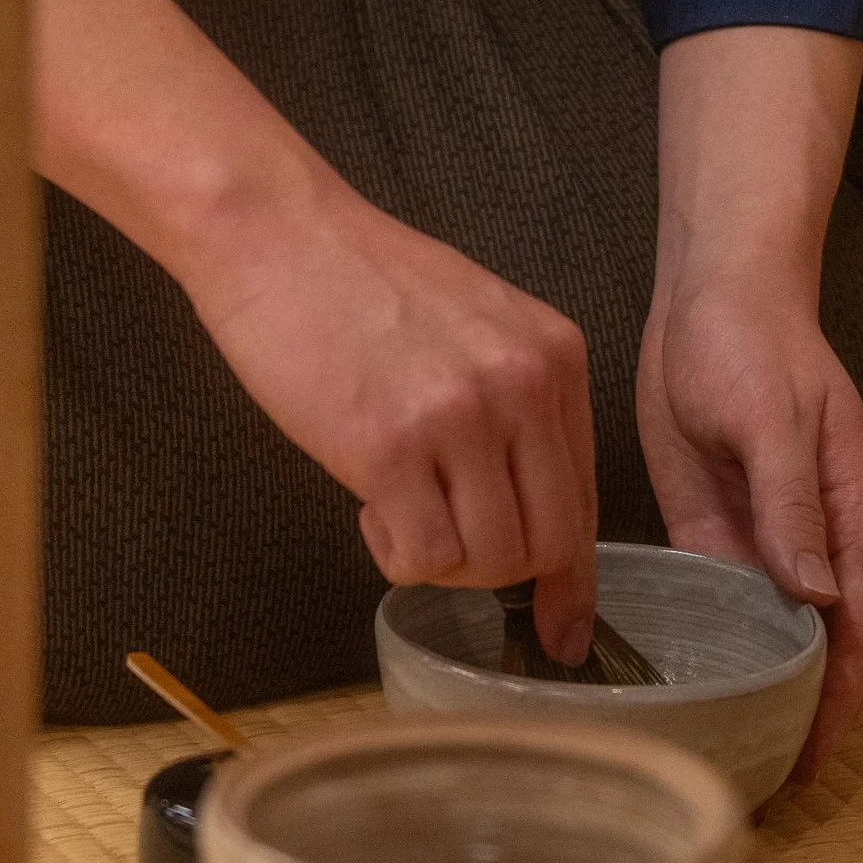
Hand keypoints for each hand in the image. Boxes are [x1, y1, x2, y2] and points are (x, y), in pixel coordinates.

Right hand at [0, 0, 601, 660]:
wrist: (279, 234)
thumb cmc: (364, 281)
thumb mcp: (480, 324)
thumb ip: (519, 406)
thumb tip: (536, 510)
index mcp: (555, 358)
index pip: (583, 497)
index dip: (570, 576)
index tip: (563, 628)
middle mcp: (524, 387)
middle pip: (545, 543)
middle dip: (497, 575)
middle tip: (442, 548)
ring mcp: (460, 418)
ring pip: (488, 561)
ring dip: (441, 562)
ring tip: (397, 510)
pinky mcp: (390, 448)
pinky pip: (422, 558)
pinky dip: (396, 556)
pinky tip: (368, 510)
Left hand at [637, 271, 862, 779]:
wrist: (709, 295)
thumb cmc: (755, 344)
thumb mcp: (771, 419)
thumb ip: (792, 504)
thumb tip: (815, 595)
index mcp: (852, 517)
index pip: (858, 629)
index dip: (841, 701)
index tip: (814, 763)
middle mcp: (815, 542)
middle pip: (820, 648)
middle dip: (801, 715)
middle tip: (762, 786)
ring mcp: (765, 541)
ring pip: (766, 636)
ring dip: (754, 690)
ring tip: (722, 758)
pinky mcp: (713, 532)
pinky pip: (716, 605)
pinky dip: (710, 649)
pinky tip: (685, 692)